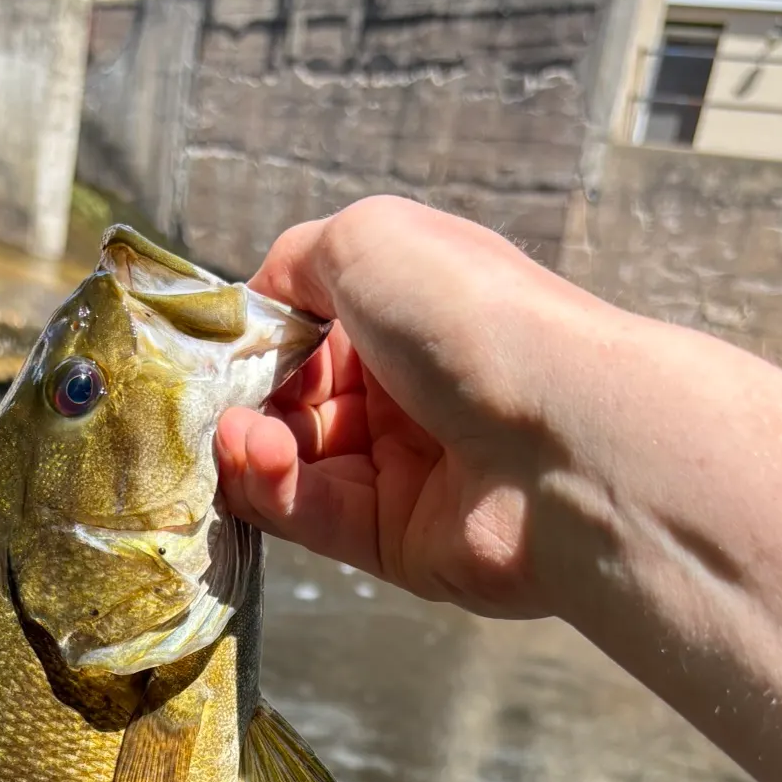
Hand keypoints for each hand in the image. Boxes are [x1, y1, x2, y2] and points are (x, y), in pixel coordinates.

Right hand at [215, 196, 625, 618]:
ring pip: (288, 464)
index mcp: (404, 314)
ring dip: (249, 447)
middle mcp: (402, 389)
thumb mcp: (370, 241)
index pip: (301, 331)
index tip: (216, 348)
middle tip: (220, 403)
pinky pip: (310, 516)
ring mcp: (399, 467)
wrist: (565, 437)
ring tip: (244, 436)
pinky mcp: (392, 540)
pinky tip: (262, 461)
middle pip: (286, 402)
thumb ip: (294, 263)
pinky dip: (273, 489)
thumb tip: (255, 309)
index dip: (254, 339)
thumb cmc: (472, 317)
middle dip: (242, 400)